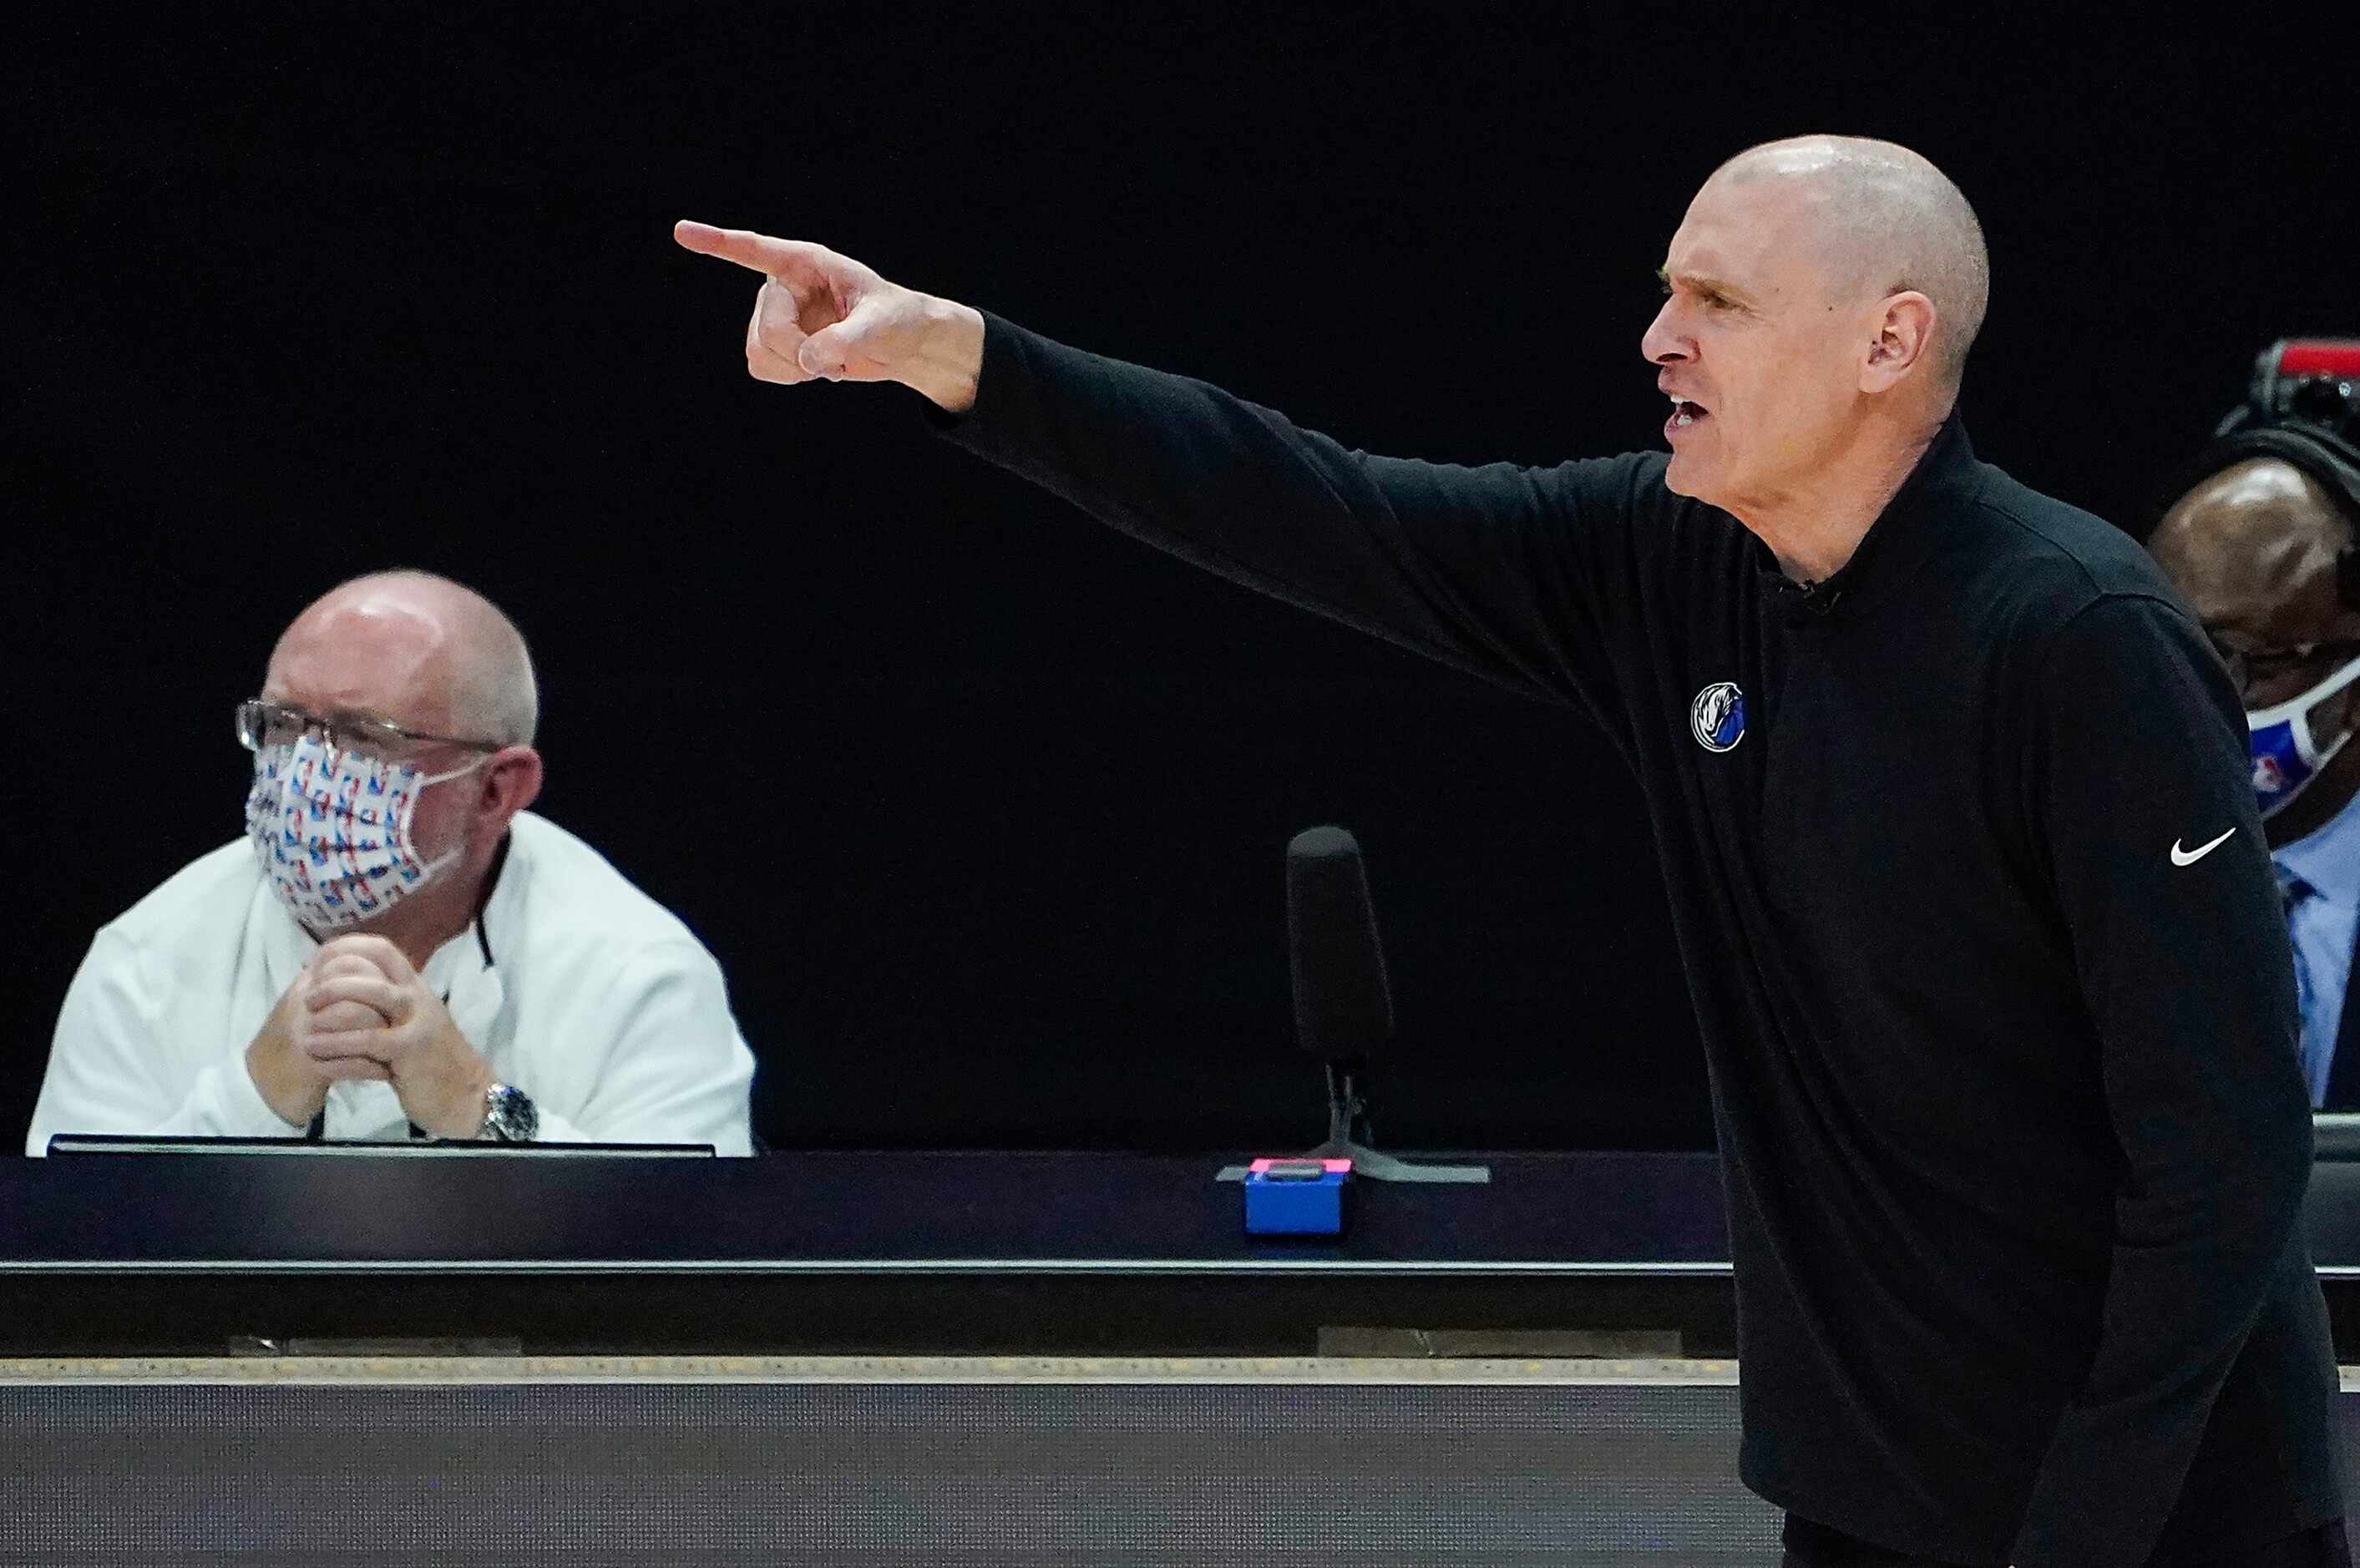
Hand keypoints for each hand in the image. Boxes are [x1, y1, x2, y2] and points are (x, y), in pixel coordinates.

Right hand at [245, 958, 390, 1128]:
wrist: (262, 1085)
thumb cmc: (296, 1042)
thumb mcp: (312, 1007)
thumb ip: (337, 985)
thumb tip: (376, 962)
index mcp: (306, 985)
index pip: (344, 960)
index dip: (374, 972)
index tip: (392, 991)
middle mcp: (302, 1003)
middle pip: (352, 988)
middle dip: (381, 1005)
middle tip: (397, 1022)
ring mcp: (302, 1033)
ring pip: (352, 1016)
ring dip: (379, 1035)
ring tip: (393, 1049)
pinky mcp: (306, 1066)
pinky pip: (348, 1061)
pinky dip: (371, 1068)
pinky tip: (384, 1073)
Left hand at [302, 935, 495, 1139]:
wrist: (467, 1095)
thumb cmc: (433, 1062)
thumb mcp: (413, 1025)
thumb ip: (387, 1008)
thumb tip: (348, 993)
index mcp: (416, 989)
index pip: (383, 950)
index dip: (347, 948)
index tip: (318, 961)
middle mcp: (418, 998)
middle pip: (374, 967)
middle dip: (334, 977)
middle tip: (307, 996)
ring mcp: (417, 1021)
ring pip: (373, 995)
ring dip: (333, 1003)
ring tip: (305, 1020)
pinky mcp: (412, 1049)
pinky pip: (368, 1039)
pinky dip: (337, 1042)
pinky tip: (314, 1049)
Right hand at [672, 220, 985, 411]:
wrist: (900, 344)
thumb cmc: (897, 319)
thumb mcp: (881, 326)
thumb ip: (847, 340)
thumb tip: (806, 360)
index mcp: (807, 263)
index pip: (756, 251)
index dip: (718, 243)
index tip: (681, 232)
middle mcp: (783, 285)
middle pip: (767, 327)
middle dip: (799, 352)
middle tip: (837, 360)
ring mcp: (774, 314)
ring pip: (758, 351)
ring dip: (794, 368)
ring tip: (830, 360)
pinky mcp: (774, 342)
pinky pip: (761, 366)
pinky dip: (789, 376)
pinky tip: (815, 368)